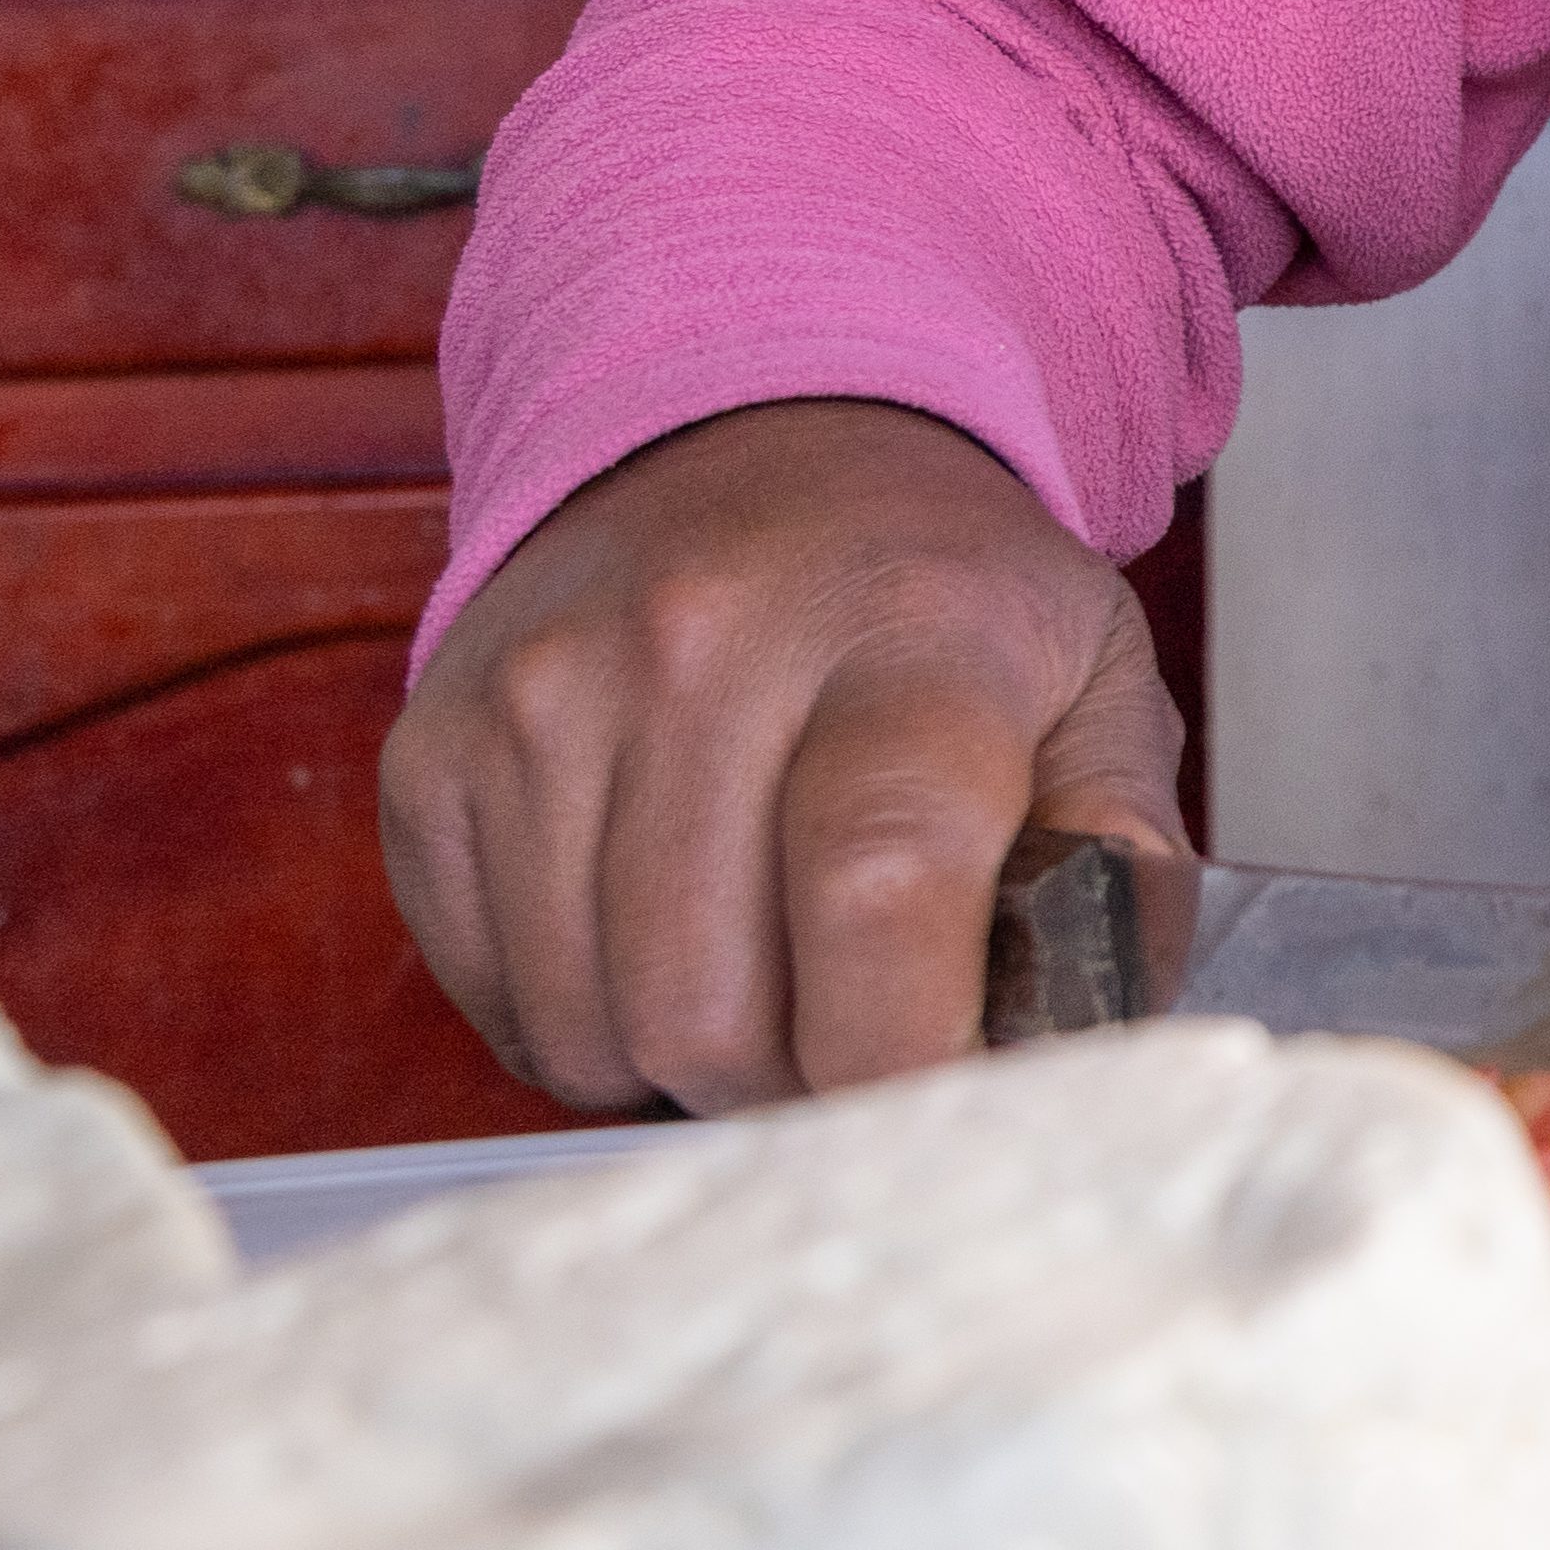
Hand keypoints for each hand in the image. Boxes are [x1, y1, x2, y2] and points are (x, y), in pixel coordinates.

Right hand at [381, 398, 1185, 1113]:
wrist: (751, 438)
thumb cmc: (933, 592)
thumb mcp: (1093, 678)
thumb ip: (1119, 856)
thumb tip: (1089, 1023)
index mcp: (904, 634)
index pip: (876, 890)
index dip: (900, 1055)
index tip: (938, 1110)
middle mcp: (698, 650)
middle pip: (710, 1012)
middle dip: (795, 1082)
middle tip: (850, 1025)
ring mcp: (541, 698)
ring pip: (592, 1030)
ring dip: (682, 1061)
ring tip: (759, 967)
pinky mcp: (430, 756)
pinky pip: (497, 1000)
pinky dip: (582, 1018)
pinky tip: (653, 932)